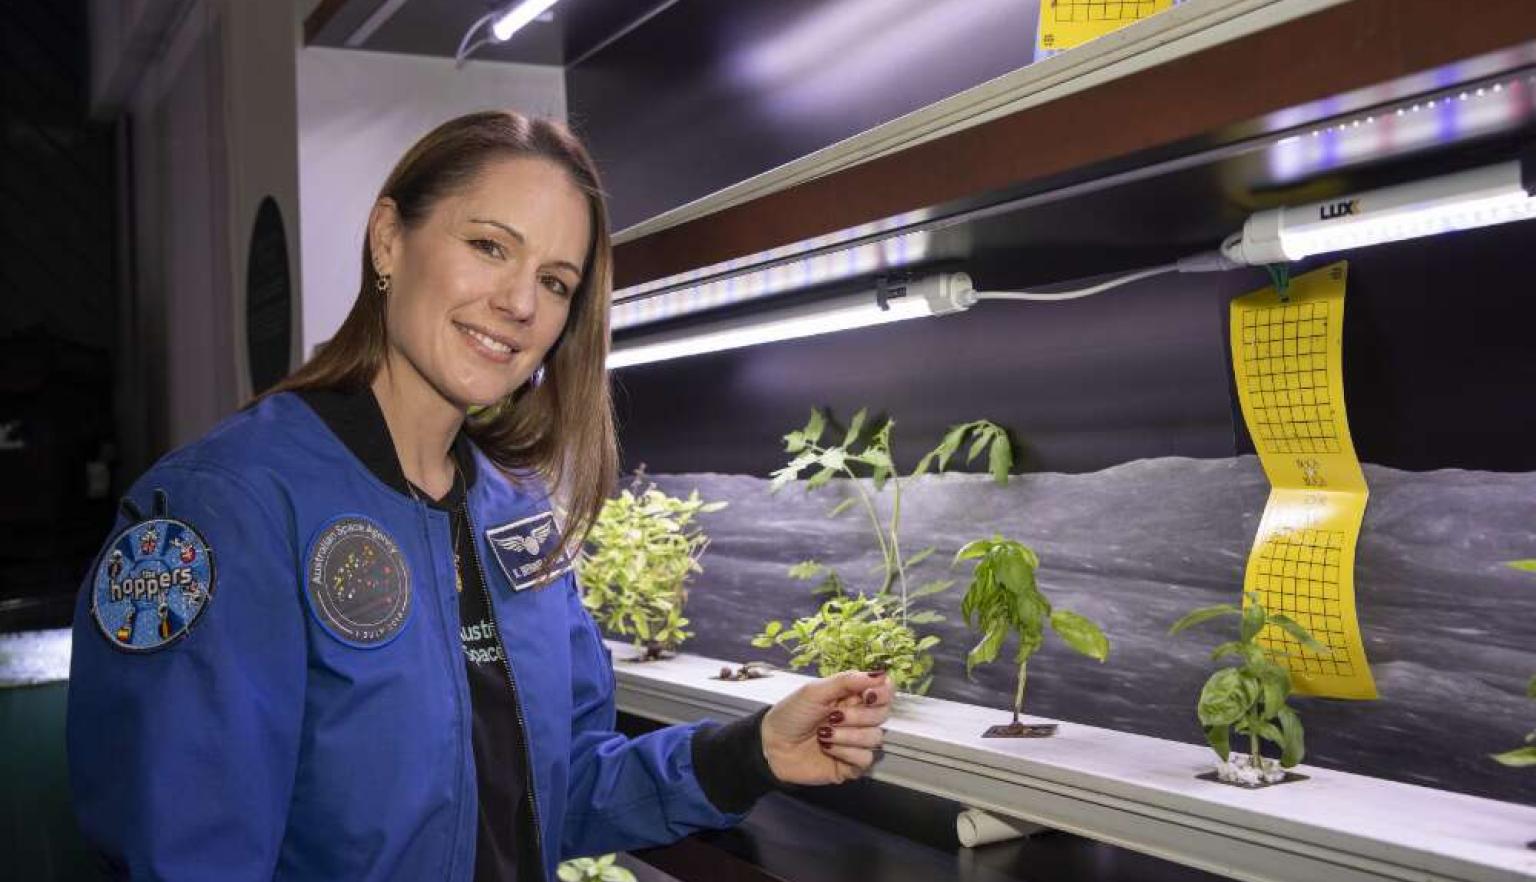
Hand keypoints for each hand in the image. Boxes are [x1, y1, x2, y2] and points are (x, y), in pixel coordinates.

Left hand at [760, 670, 892, 784]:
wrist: (771, 746)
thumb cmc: (790, 715)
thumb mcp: (815, 691)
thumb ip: (848, 681)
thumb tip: (880, 674)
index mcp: (851, 696)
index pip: (884, 691)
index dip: (882, 692)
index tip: (868, 695)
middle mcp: (858, 718)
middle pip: (882, 714)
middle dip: (858, 716)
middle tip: (833, 716)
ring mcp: (855, 742)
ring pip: (875, 737)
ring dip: (848, 736)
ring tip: (824, 735)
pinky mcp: (851, 765)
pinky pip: (866, 759)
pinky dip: (846, 753)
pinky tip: (829, 750)